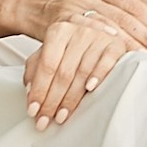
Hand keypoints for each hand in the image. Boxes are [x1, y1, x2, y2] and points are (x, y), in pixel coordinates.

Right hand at [5, 0, 146, 54]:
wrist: (26, 5)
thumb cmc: (61, 7)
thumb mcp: (88, 1)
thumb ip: (111, 11)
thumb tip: (142, 32)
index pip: (133, 4)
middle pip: (125, 16)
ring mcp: (74, 4)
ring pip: (108, 24)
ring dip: (128, 43)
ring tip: (145, 58)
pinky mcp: (59, 19)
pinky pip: (83, 28)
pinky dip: (99, 37)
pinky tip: (112, 45)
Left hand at [21, 12, 146, 130]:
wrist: (97, 27)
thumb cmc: (71, 46)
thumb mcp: (49, 51)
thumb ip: (35, 68)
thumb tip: (30, 90)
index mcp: (58, 31)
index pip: (47, 65)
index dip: (39, 90)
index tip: (34, 110)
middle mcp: (78, 32)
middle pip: (63, 72)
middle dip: (52, 100)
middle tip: (46, 119)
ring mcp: (98, 38)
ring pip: (83, 72)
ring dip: (71, 98)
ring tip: (62, 115)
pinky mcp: (115, 46)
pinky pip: (107, 63)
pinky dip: (98, 76)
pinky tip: (90, 89)